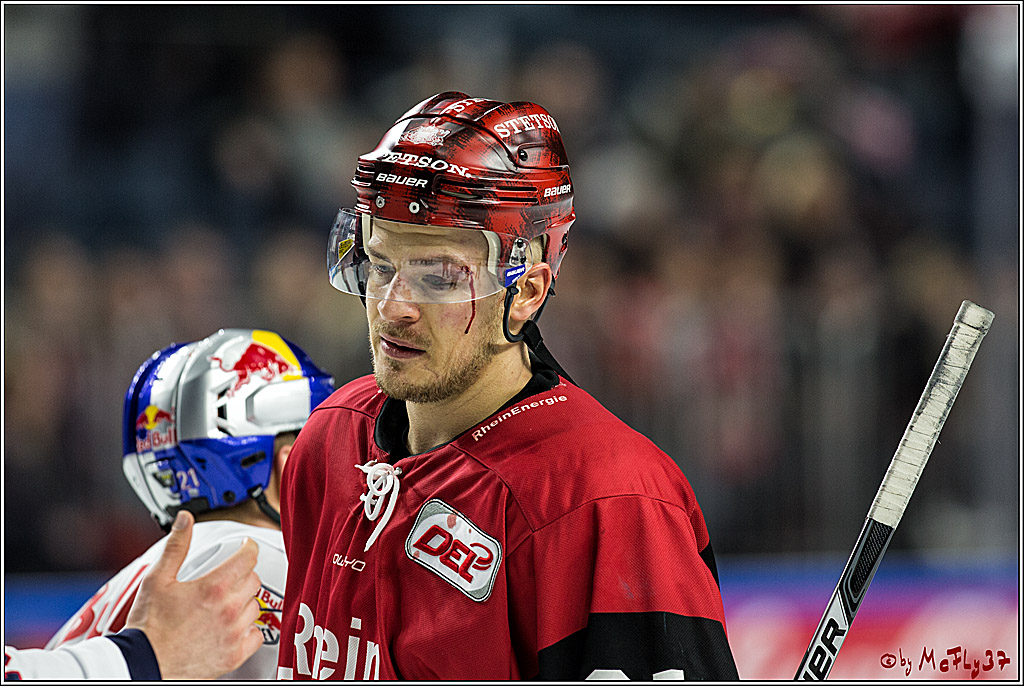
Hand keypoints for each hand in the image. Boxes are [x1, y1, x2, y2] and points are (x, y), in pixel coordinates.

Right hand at [125, 510, 262, 678]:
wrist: (144, 664)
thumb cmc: (149, 626)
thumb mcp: (157, 579)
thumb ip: (176, 546)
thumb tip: (185, 520)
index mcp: (213, 587)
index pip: (248, 556)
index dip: (248, 547)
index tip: (245, 547)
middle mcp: (229, 609)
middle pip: (253, 580)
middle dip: (242, 574)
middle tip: (227, 578)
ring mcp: (234, 633)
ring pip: (255, 606)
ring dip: (243, 602)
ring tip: (224, 604)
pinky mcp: (235, 654)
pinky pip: (256, 635)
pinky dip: (248, 629)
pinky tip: (232, 626)